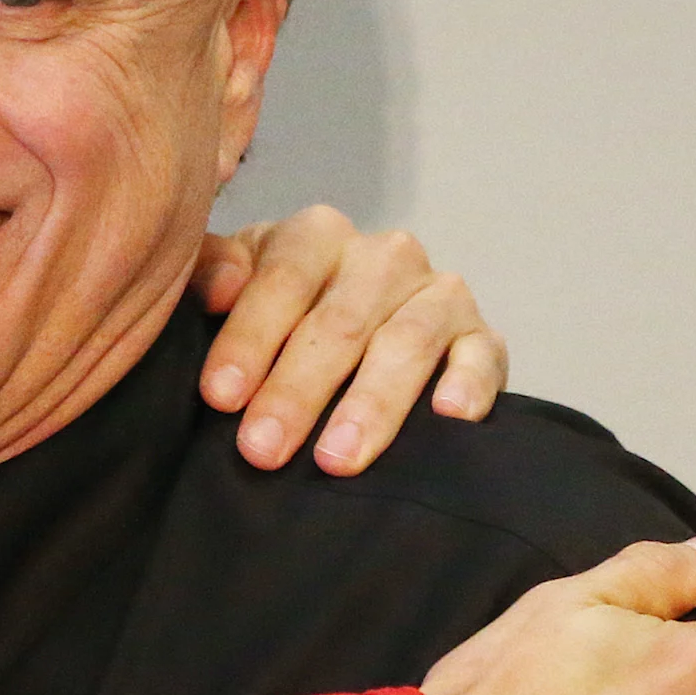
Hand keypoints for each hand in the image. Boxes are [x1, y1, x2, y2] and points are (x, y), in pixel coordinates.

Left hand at [192, 207, 505, 475]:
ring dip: (371, 404)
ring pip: (407, 342)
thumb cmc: (280, 320)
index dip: (249, 339)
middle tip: (262, 450)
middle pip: (341, 321)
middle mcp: (385, 256)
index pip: (283, 279)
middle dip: (297, 390)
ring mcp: (439, 294)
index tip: (219, 398)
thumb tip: (218, 288)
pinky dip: (468, 383)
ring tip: (336, 459)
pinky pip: (483, 356)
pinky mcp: (482, 337)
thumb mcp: (233, 289)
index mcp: (319, 235)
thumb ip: (212, 274)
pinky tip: (447, 416)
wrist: (352, 339)